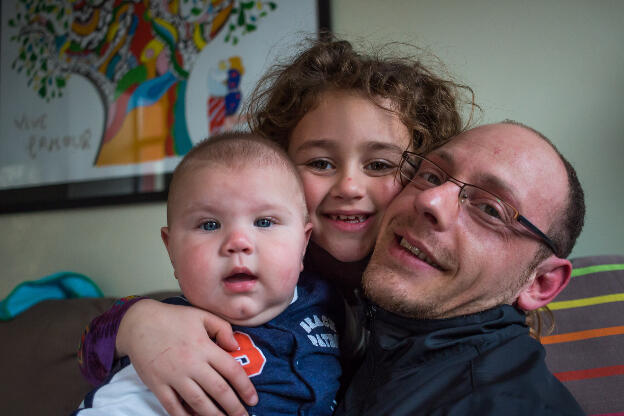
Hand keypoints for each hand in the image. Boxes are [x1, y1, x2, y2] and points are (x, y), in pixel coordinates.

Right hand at [117, 299, 257, 415]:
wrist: (139, 322)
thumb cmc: (173, 318)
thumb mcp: (202, 315)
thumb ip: (222, 328)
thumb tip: (235, 346)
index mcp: (205, 347)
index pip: (231, 371)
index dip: (245, 387)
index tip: (253, 399)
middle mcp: (191, 364)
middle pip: (218, 391)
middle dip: (234, 408)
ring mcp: (173, 376)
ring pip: (198, 402)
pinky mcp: (157, 385)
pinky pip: (173, 407)